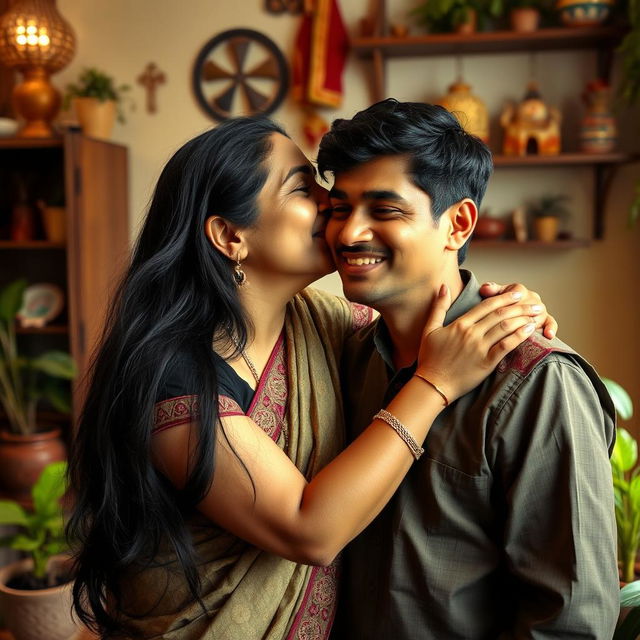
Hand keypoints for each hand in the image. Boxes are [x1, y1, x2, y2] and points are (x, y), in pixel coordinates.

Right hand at [416, 285, 535, 402]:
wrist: (433, 384)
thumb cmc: (430, 358)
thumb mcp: (430, 329)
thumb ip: (439, 307)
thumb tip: (444, 287)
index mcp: (460, 324)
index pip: (486, 305)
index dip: (504, 297)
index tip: (517, 293)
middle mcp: (471, 333)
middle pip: (500, 314)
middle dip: (519, 306)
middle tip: (534, 302)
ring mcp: (479, 348)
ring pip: (505, 327)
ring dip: (523, 318)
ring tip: (536, 315)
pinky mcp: (486, 362)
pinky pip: (506, 346)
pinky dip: (519, 336)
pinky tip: (530, 330)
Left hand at [479, 281, 556, 338]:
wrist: (504, 318)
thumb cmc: (496, 307)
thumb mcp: (492, 299)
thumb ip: (490, 291)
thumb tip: (485, 288)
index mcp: (519, 290)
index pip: (517, 292)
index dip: (509, 301)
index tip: (502, 308)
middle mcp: (532, 298)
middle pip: (528, 305)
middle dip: (520, 314)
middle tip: (510, 325)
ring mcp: (540, 309)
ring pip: (538, 315)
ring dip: (534, 322)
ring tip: (529, 331)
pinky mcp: (547, 320)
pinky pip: (551, 323)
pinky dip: (551, 328)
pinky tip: (548, 335)